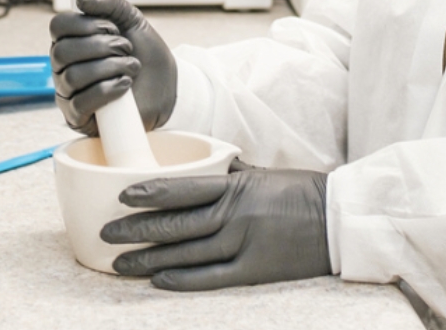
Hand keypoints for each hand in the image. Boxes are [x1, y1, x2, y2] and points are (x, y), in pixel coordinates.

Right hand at [49, 0, 176, 135]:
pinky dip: (108, 90)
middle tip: (125, 48)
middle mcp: (64, 66)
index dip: (85, 24)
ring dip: (110, 68)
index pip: (57, 26)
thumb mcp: (131, 19)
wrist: (167, 86)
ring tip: (130, 67)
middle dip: (102, 47)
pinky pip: (80, 103)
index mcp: (72, 40)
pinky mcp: (78, 117)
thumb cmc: (145, 53)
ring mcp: (68, 93)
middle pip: (62, 51)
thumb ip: (108, 2)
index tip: (112, 27)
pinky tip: (125, 84)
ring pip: (73, 76)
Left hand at [102, 159, 330, 289]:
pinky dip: (182, 280)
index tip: (122, 196)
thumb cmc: (300, 192)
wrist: (337, 221)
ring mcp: (244, 244)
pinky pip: (210, 277)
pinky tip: (158, 280)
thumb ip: (229, 173)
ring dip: (150, 259)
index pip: (184, 188)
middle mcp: (237, 215)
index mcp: (237, 186)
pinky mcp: (254, 270)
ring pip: (186, 254)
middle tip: (108, 234)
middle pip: (177, 225)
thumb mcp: (262, 173)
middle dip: (137, 230)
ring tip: (121, 263)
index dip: (150, 193)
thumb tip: (202, 165)